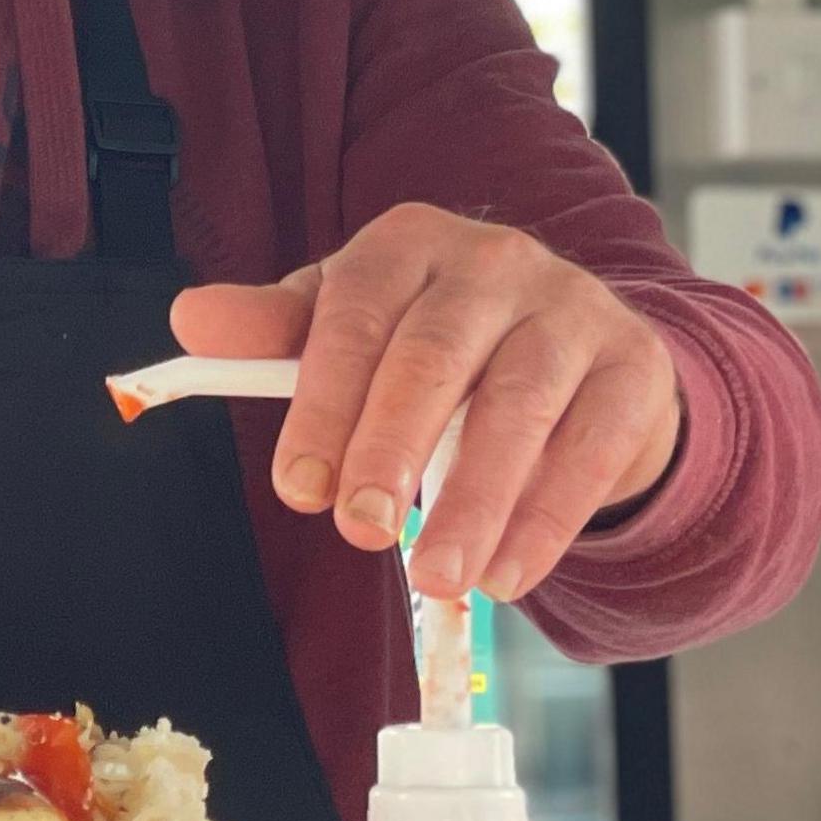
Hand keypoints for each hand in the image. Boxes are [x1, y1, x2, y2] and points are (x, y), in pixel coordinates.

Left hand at [172, 202, 679, 606]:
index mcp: (410, 244)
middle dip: (391, 447)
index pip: (356, 314)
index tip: (298, 489)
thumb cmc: (445, 343)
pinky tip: (509, 574)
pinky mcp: (632, 370)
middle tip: (360, 530)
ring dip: (474, 499)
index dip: (322, 403)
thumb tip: (188, 319)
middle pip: (435, 355)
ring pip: (518, 406)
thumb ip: (274, 332)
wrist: (581, 347)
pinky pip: (588, 448)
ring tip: (436, 576)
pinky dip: (546, 519)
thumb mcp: (355, 325)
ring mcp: (573, 310)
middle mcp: (496, 262)